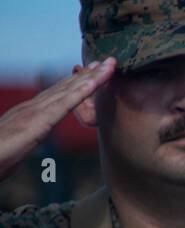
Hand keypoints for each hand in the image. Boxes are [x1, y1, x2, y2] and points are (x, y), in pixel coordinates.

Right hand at [0, 59, 115, 181]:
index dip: (76, 83)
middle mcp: (33, 107)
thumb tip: (28, 139)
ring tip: (108, 66)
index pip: (57, 95)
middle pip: (66, 88)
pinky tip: (93, 84)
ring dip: (91, 78)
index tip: (92, 73)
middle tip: (107, 62)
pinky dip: (80, 93)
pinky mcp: (39, 120)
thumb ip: (25, 139)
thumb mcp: (16, 146)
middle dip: (88, 75)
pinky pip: (64, 104)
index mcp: (30, 113)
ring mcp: (36, 111)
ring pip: (69, 91)